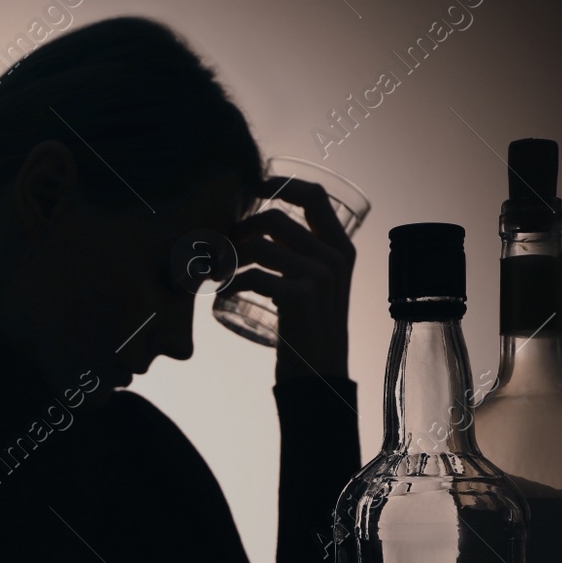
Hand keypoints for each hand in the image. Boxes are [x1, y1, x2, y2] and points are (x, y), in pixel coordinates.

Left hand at [227, 176, 354, 380]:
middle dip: (240, 229)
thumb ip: (302, 258)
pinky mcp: (299, 297)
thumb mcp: (317, 287)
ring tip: (219, 274)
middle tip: (224, 250)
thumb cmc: (310, 332)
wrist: (319, 377)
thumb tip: (259, 230)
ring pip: (259, 243)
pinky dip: (230, 283)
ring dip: (229, 257)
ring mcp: (319, 276)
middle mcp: (334, 257)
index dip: (281, 184)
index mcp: (342, 249)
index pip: (315, 196)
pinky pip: (252, 275)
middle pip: (275, 217)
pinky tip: (224, 293)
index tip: (255, 187)